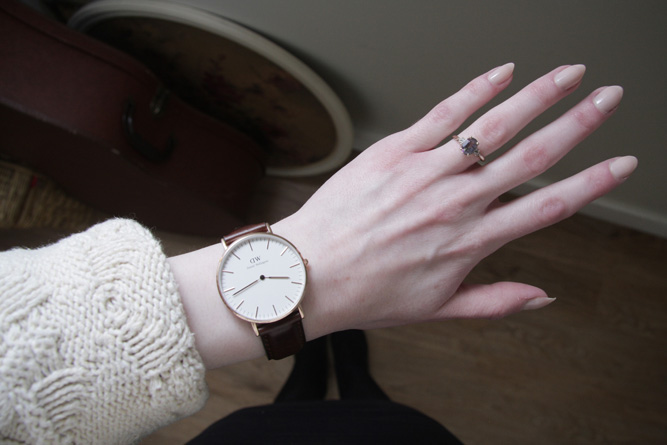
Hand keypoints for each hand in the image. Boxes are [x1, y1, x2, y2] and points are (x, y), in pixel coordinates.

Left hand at [273, 63, 635, 336]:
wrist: (309, 274)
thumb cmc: (369, 292)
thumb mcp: (438, 309)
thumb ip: (495, 302)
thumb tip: (543, 297)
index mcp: (471, 241)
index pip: (549, 206)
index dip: (593, 183)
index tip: (621, 163)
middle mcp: (456, 202)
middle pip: (533, 155)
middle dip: (579, 123)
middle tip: (609, 98)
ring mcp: (426, 172)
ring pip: (495, 126)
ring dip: (539, 95)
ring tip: (570, 75)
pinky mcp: (395, 152)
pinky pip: (443, 113)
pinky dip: (476, 90)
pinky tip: (503, 72)